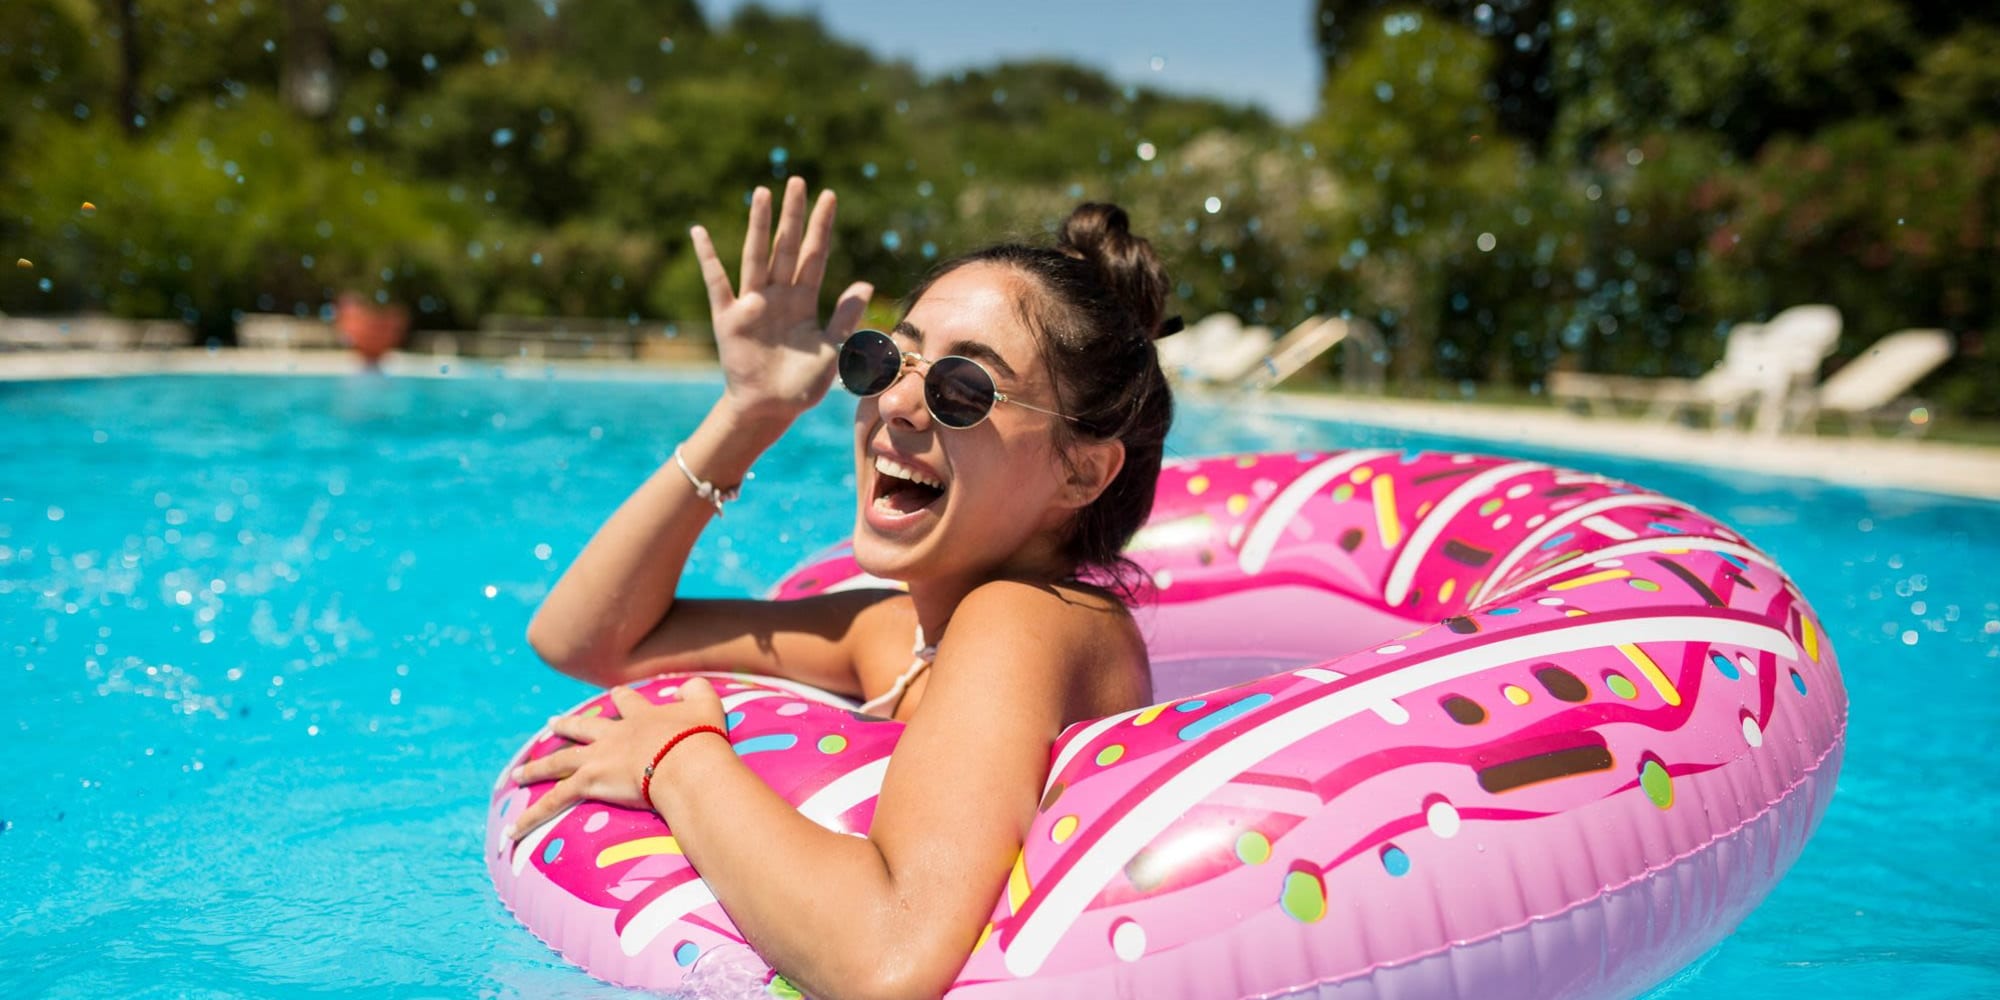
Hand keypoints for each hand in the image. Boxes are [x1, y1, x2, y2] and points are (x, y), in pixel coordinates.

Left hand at [503, 677, 728, 840]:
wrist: (686, 760)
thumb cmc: (700, 737)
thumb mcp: (706, 704)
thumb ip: (696, 690)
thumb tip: (687, 687)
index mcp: (642, 716)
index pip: (626, 702)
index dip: (620, 700)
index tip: (615, 697)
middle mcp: (614, 734)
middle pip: (581, 727)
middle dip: (566, 726)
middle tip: (552, 723)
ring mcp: (598, 757)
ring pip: (558, 761)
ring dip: (537, 768)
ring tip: (519, 773)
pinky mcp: (589, 781)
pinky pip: (553, 801)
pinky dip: (531, 816)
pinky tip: (513, 829)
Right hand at [693, 176, 873, 422]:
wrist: (771, 409)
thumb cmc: (803, 383)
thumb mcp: (832, 351)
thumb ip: (845, 317)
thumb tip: (864, 283)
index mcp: (804, 301)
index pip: (816, 255)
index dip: (822, 227)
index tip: (830, 196)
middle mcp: (778, 295)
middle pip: (788, 247)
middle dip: (793, 215)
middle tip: (798, 180)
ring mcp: (752, 303)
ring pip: (757, 256)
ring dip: (759, 225)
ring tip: (762, 193)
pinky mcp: (729, 318)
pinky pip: (717, 283)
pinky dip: (708, 258)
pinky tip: (699, 232)